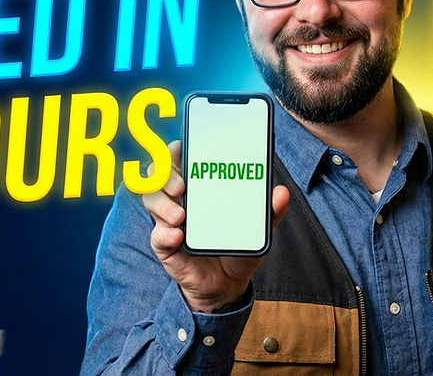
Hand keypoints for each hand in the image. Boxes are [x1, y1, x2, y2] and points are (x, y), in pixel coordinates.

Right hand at [143, 140, 289, 312]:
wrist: (227, 283)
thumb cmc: (235, 246)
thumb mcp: (256, 228)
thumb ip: (270, 211)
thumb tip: (281, 192)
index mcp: (198, 187)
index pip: (179, 160)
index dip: (175, 151)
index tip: (181, 148)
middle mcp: (179, 200)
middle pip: (158, 175)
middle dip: (166, 175)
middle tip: (182, 186)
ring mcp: (168, 221)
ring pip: (151, 201)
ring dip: (162, 204)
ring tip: (181, 216)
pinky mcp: (166, 246)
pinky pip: (157, 236)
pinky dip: (165, 234)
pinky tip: (178, 235)